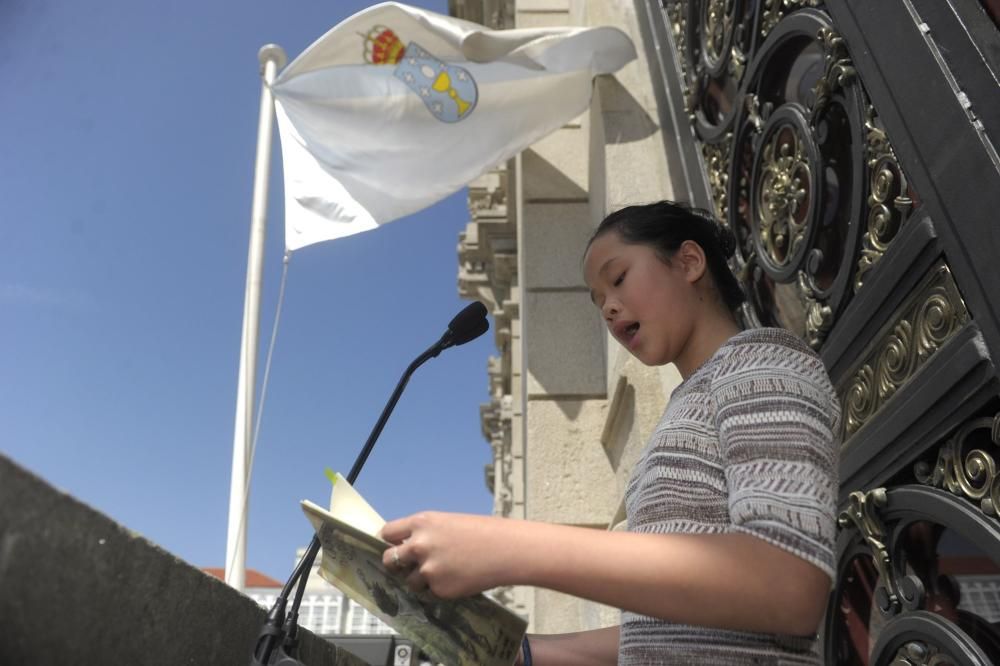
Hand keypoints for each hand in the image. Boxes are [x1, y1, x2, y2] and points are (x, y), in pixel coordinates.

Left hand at [379, 511, 515, 598]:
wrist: (506, 550)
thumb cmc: (482, 532)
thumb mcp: (448, 522)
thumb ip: (425, 534)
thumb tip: (408, 547)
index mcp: (421, 523)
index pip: (387, 533)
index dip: (392, 541)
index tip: (396, 546)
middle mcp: (419, 546)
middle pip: (389, 560)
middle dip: (397, 564)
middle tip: (410, 566)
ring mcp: (427, 570)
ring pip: (409, 581)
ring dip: (421, 580)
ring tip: (445, 572)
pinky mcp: (439, 589)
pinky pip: (430, 592)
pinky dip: (439, 589)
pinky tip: (457, 579)